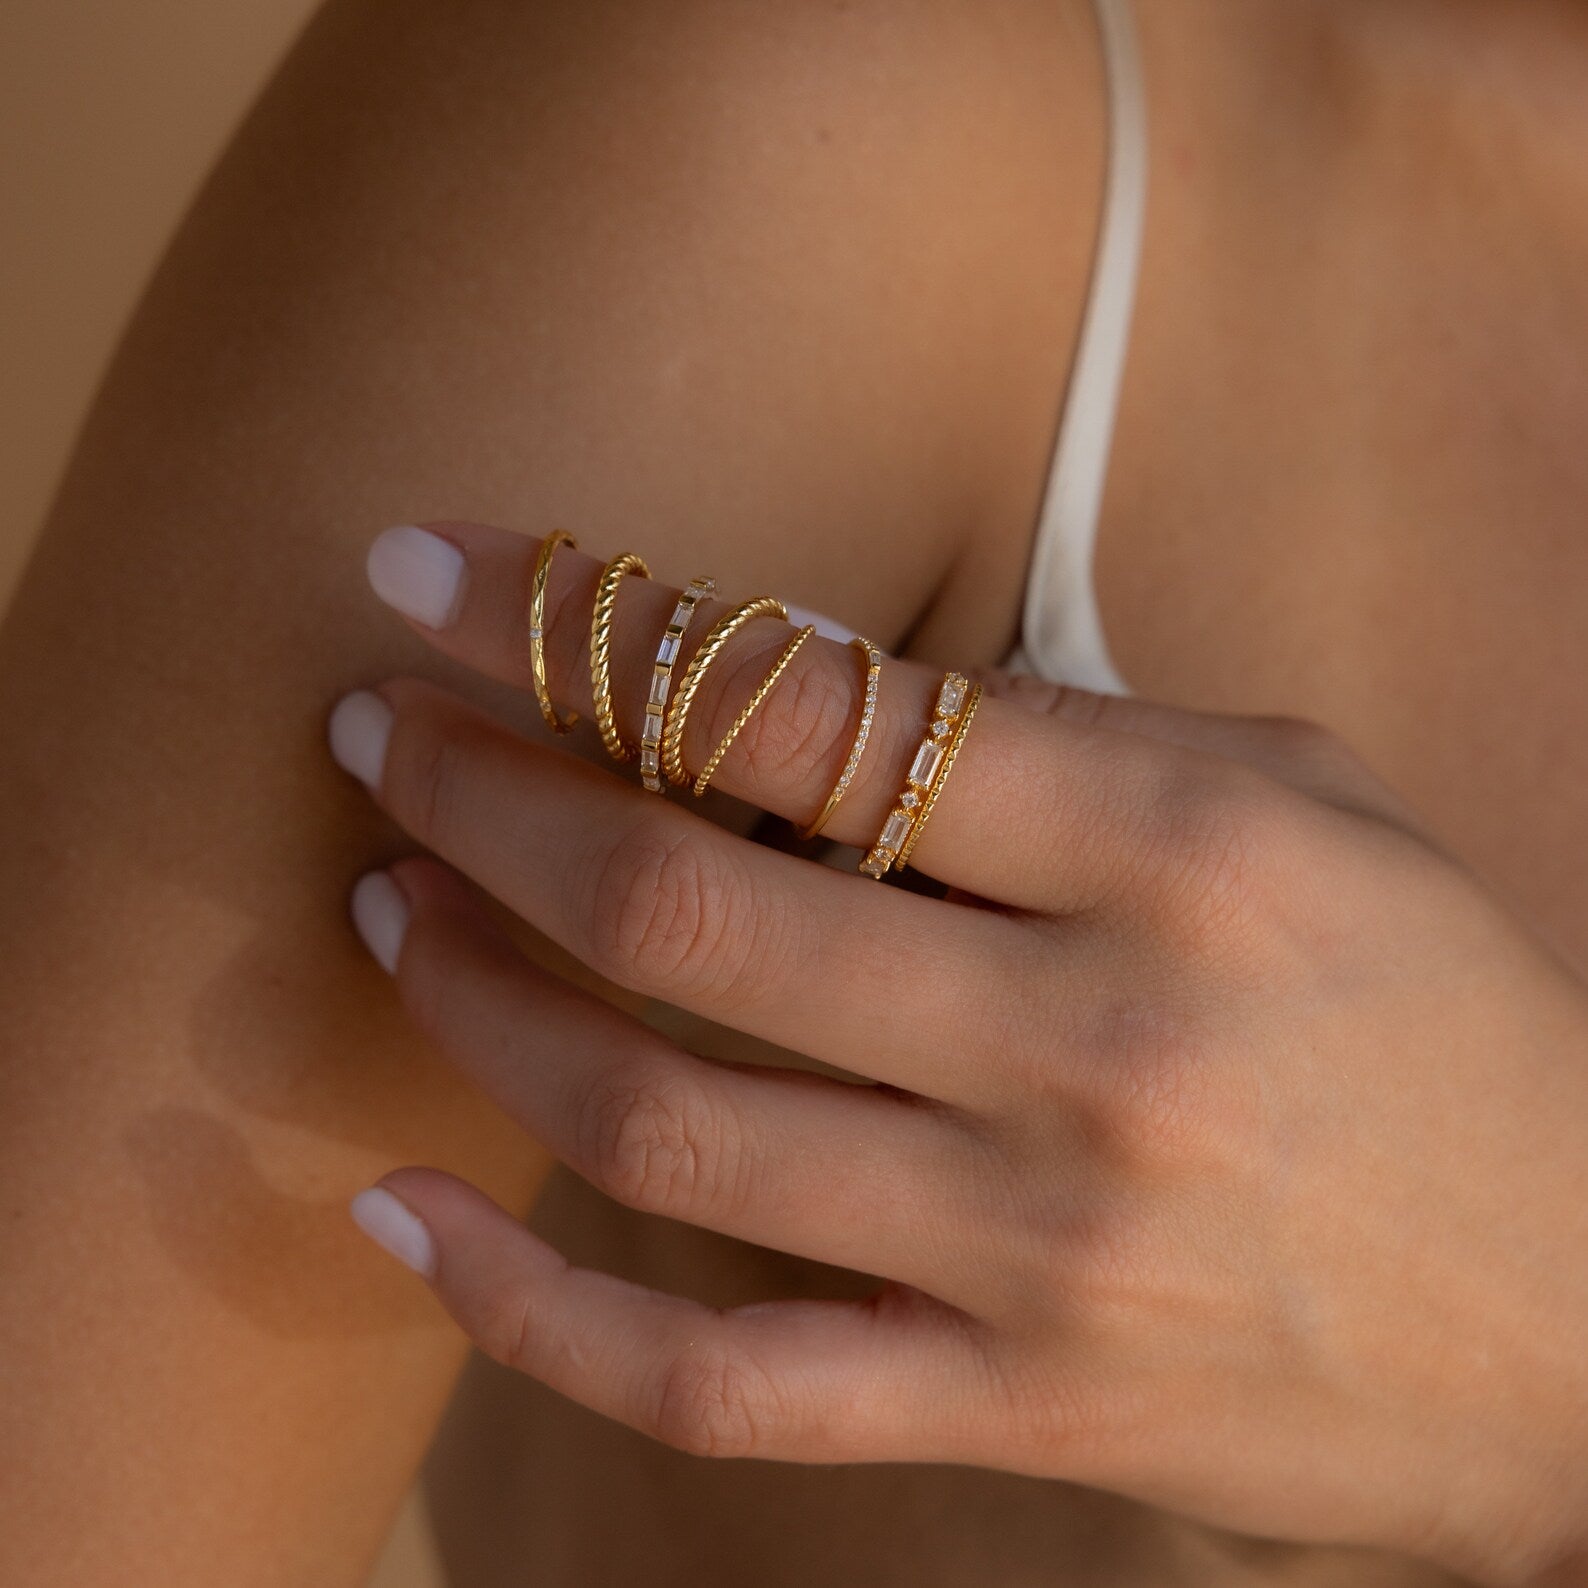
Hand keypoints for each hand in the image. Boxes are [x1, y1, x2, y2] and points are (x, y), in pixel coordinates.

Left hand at [328, 521, 1587, 1584]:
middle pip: (687, 908)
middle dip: (481, 798)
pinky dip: (525, 1310)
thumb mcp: (1298, 803)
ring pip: (661, 1127)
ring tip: (384, 908)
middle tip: (377, 736)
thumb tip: (785, 683)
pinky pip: (711, 1382)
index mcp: (1182, 846)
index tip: (437, 576)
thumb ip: (1059, 741)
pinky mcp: (1016, 1408)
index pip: (811, 700)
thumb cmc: (1434, 1015)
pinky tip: (400, 1217)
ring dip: (475, 1000)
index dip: (586, 619)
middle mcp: (1096, 1043)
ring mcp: (1043, 1247)